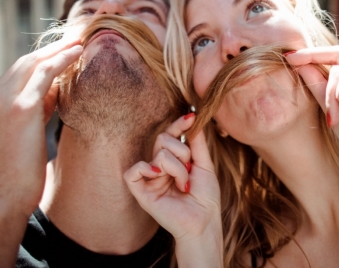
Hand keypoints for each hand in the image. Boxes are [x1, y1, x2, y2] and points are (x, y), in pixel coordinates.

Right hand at [0, 36, 82, 217]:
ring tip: (80, 40)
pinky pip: (46, 73)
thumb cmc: (16, 174)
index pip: (16, 72)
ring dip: (59, 49)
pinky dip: (62, 59)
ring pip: (34, 62)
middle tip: (74, 38)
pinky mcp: (20, 108)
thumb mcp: (22, 133)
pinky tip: (78, 53)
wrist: (3, 198)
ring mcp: (2, 100)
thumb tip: (55, 89)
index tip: (62, 51)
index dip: (41, 59)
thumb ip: (34, 109)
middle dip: (51, 49)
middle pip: (24, 62)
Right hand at [124, 114, 221, 243]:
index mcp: (173, 161)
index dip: (177, 125)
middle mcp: (159, 167)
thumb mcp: (205, 165)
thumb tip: (194, 119)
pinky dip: (145, 168)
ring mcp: (150, 179)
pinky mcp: (141, 192)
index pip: (169, 135)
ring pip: (158, 155)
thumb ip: (197, 143)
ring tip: (184, 185)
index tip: (191, 117)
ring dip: (178, 169)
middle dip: (182, 152)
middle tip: (190, 170)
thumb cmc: (205, 198)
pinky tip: (158, 175)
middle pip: (163, 140)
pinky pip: (132, 172)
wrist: (204, 221)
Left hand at [285, 46, 338, 158]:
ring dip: (330, 95)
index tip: (290, 55)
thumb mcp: (330, 105)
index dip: (314, 53)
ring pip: (338, 70)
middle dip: (312, 56)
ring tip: (336, 116)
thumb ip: (318, 84)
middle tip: (290, 60)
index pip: (338, 55)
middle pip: (338, 54)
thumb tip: (300, 64)